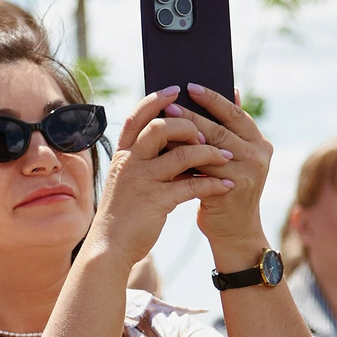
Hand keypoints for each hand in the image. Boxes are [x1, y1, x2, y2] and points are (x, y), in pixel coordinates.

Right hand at [90, 89, 234, 264]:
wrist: (108, 247)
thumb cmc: (123, 212)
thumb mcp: (126, 179)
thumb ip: (144, 159)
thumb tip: (174, 139)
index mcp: (121, 155)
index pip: (136, 117)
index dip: (155, 100)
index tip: (176, 89)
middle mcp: (129, 163)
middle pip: (161, 128)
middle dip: (189, 126)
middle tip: (206, 135)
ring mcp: (142, 181)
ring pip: (182, 154)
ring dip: (210, 153)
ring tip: (227, 158)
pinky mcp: (156, 201)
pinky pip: (192, 186)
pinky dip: (213, 184)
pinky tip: (227, 186)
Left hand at [175, 87, 274, 259]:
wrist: (232, 229)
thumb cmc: (225, 189)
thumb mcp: (230, 158)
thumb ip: (226, 131)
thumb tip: (218, 94)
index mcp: (259, 141)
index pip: (235, 113)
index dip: (213, 99)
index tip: (190, 86)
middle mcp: (259, 153)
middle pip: (220, 127)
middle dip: (191, 114)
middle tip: (168, 102)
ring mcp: (249, 170)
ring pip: (210, 145)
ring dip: (184, 133)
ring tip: (161, 122)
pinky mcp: (234, 186)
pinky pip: (203, 168)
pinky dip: (182, 158)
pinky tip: (163, 151)